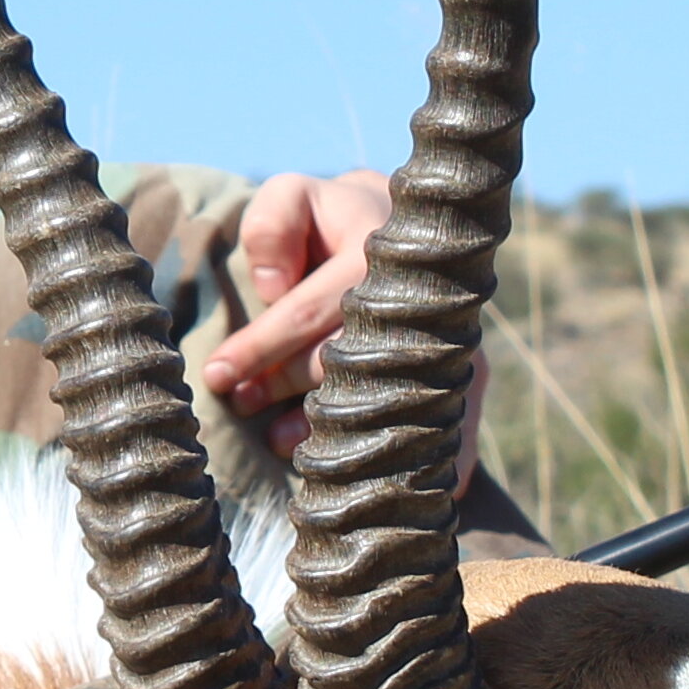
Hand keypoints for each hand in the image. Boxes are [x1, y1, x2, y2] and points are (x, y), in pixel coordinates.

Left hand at [197, 169, 493, 486]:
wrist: (407, 230)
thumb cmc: (334, 220)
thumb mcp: (296, 198)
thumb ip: (273, 224)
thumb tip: (274, 286)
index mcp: (379, 253)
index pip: (310, 310)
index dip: (261, 346)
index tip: (218, 375)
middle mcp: (423, 301)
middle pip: (346, 361)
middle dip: (287, 390)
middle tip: (241, 405)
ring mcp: (455, 341)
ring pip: (393, 401)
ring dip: (338, 434)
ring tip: (285, 446)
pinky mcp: (470, 376)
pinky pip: (454, 428)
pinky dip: (430, 463)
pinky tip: (401, 490)